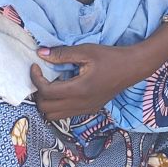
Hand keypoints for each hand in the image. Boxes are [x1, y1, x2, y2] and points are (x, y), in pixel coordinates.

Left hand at [29, 43, 147, 120]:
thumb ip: (62, 54)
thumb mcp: (85, 51)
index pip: (47, 92)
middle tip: (41, 76)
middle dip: (38, 93)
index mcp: (79, 90)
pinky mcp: (89, 110)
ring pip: (54, 116)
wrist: (132, 68)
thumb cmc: (110, 57)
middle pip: (46, 110)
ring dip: (46, 102)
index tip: (35, 66)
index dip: (35, 79)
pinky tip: (61, 89)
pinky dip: (57, 105)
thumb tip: (40, 54)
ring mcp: (85, 110)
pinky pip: (65, 114)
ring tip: (49, 84)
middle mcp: (81, 104)